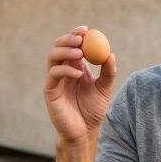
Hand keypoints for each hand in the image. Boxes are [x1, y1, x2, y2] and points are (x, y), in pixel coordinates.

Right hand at [43, 26, 115, 143]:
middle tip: (80, 38)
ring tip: (80, 53)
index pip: (72, 45)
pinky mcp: (50, 90)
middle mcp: (62, 70)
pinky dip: (65, 70)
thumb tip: (110, 54)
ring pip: (52, 57)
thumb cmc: (93, 110)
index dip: (76, 34)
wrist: (84, 131)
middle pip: (59, 46)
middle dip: (68, 39)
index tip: (87, 30)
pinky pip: (53, 75)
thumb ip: (108, 72)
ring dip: (65, 51)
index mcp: (74, 66)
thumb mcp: (104, 89)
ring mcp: (55, 80)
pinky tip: (78, 73)